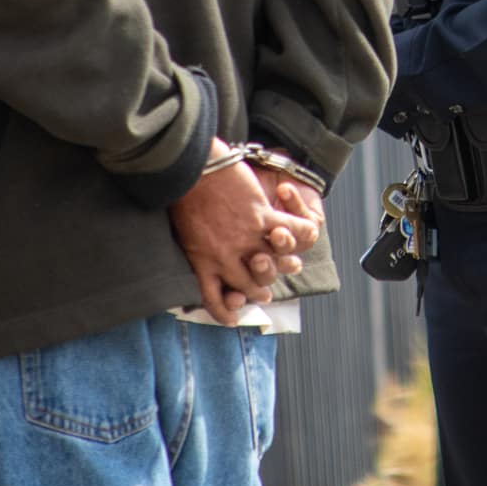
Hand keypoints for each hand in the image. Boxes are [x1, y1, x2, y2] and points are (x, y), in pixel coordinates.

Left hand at [168, 140, 322, 325]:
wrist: (192, 168)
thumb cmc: (181, 192)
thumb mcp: (181, 231)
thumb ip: (193, 248)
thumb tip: (195, 254)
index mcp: (201, 261)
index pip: (213, 298)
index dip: (224, 311)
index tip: (231, 317)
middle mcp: (225, 257)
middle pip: (248, 285)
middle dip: (257, 292)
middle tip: (263, 294)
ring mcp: (245, 238)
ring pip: (272, 263)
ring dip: (282, 266)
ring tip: (288, 267)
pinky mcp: (260, 217)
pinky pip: (288, 231)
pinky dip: (299, 231)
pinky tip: (305, 231)